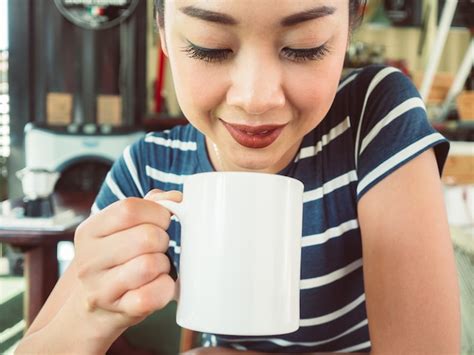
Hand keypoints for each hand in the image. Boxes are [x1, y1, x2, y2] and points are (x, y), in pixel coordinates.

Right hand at [73, 189, 181, 330]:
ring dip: (164, 265)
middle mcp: (88, 259)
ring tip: (156, 268)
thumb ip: (149, 205)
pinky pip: (153, 294)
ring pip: (151, 265)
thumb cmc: (118, 260)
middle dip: (163, 240)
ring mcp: (100, 288)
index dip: (157, 213)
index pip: (129, 208)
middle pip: (146, 237)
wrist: (94, 309)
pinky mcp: (118, 311)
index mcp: (89, 230)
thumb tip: (176, 197)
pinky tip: (157, 285)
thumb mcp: (123, 229)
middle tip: (159, 249)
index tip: (162, 222)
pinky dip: (165, 288)